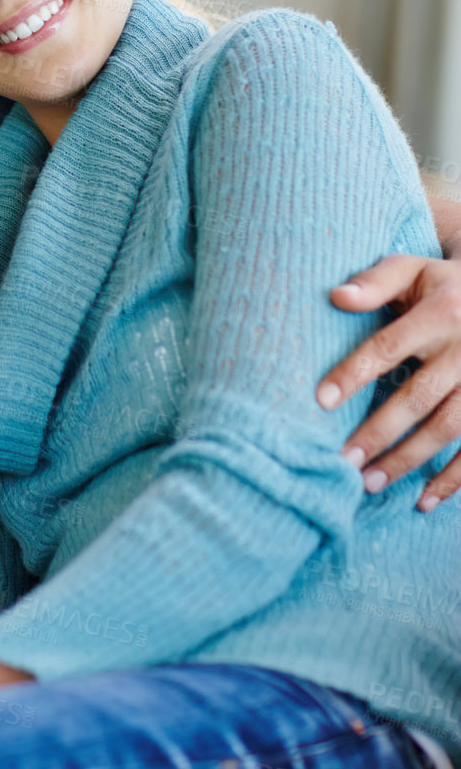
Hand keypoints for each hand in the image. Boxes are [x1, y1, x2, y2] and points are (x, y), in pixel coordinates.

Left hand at [317, 247, 460, 509]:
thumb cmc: (442, 285)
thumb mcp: (413, 269)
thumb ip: (375, 282)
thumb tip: (336, 296)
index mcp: (441, 312)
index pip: (389, 347)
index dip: (354, 374)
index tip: (320, 402)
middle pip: (418, 396)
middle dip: (380, 431)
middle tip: (343, 460)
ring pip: (448, 427)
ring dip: (410, 460)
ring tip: (370, 483)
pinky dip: (454, 478)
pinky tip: (424, 500)